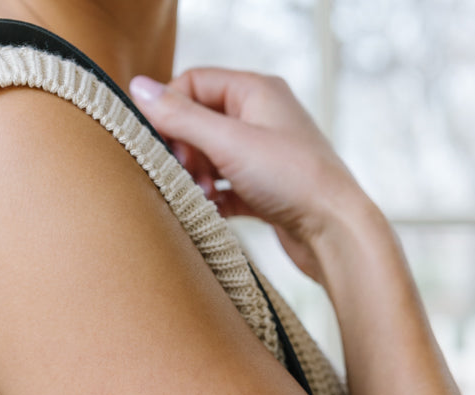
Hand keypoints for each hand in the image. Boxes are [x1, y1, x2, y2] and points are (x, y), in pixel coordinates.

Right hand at [129, 68, 362, 281]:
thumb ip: (181, 116)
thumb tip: (138, 89)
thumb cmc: (293, 179)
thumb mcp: (229, 142)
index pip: (195, 83)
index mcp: (256, 91)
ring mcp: (264, 155)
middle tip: (185, 174)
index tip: (163, 144)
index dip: (171, 111)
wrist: (335, 232)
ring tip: (200, 196)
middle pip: (200, 121)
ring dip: (197, 177)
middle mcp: (262, 117)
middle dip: (184, 149)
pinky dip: (213, 198)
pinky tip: (211, 212)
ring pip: (211, 157)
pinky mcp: (265, 190)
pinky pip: (225, 187)